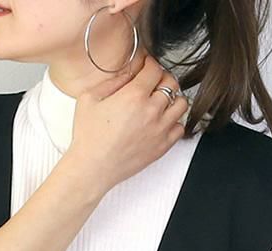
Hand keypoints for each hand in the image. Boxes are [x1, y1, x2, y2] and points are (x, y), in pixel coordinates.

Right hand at [66, 53, 187, 195]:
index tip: (147, 64)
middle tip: (155, 80)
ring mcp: (160, 130)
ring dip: (173, 98)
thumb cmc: (89, 136)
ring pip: (182, 104)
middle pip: (172, 83)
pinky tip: (162, 120)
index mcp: (134, 96)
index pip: (155, 69)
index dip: (151, 62)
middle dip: (163, 77)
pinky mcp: (163, 146)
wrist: (94, 167)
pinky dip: (175, 121)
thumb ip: (112, 80)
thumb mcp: (90, 98)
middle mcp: (152, 111)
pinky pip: (180, 127)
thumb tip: (128, 71)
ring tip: (161, 100)